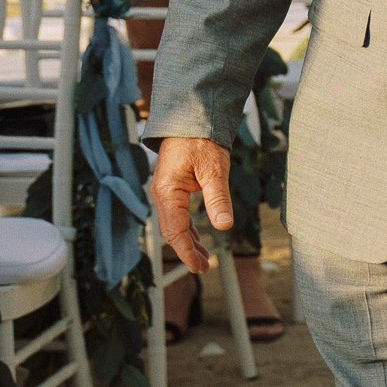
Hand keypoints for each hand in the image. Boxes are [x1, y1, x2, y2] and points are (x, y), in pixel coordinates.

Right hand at [152, 137, 231, 276]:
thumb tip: (224, 226)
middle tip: (203, 269)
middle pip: (172, 231)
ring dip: (188, 242)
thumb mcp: (214, 170)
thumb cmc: (200, 140)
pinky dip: (188, 230)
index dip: (186, 251)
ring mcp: (165, 192)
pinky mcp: (172, 189)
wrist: (190, 118)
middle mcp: (162, 194)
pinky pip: (178, 215)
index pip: (175, 230)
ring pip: (175, 225)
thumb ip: (218, 199)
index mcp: (168, 191)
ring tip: (203, 260)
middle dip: (187, 251)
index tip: (198, 267)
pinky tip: (198, 240)